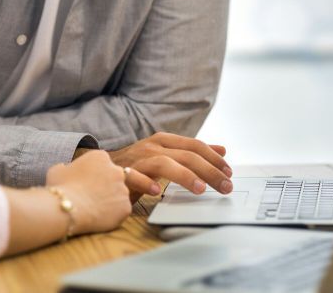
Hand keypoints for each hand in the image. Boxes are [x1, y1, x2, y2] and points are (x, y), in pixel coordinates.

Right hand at [46, 150, 131, 234]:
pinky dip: (113, 215)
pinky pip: (121, 211)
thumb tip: (65, 168)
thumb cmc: (60, 188)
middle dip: (106, 186)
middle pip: (114, 178)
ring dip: (110, 201)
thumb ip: (66, 166)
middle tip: (91, 197)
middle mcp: (116, 170)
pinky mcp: (126, 207)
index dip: (94, 175)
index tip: (85, 184)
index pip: (102, 164)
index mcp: (101, 157)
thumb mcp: (57, 170)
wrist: (66, 210)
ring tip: (93, 210)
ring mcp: (123, 189)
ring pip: (119, 195)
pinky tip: (99, 218)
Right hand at [105, 132, 232, 199]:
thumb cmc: (139, 163)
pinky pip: (135, 177)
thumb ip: (192, 152)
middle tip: (226, 186)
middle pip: (186, 155)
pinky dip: (145, 183)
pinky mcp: (123, 174)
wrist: (103, 167)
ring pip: (164, 164)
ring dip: (184, 176)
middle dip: (209, 171)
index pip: (195, 146)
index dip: (214, 159)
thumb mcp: (168, 153)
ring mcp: (138, 160)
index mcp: (164, 140)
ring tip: (200, 189)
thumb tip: (222, 150)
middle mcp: (152, 147)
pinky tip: (156, 192)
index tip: (229, 172)